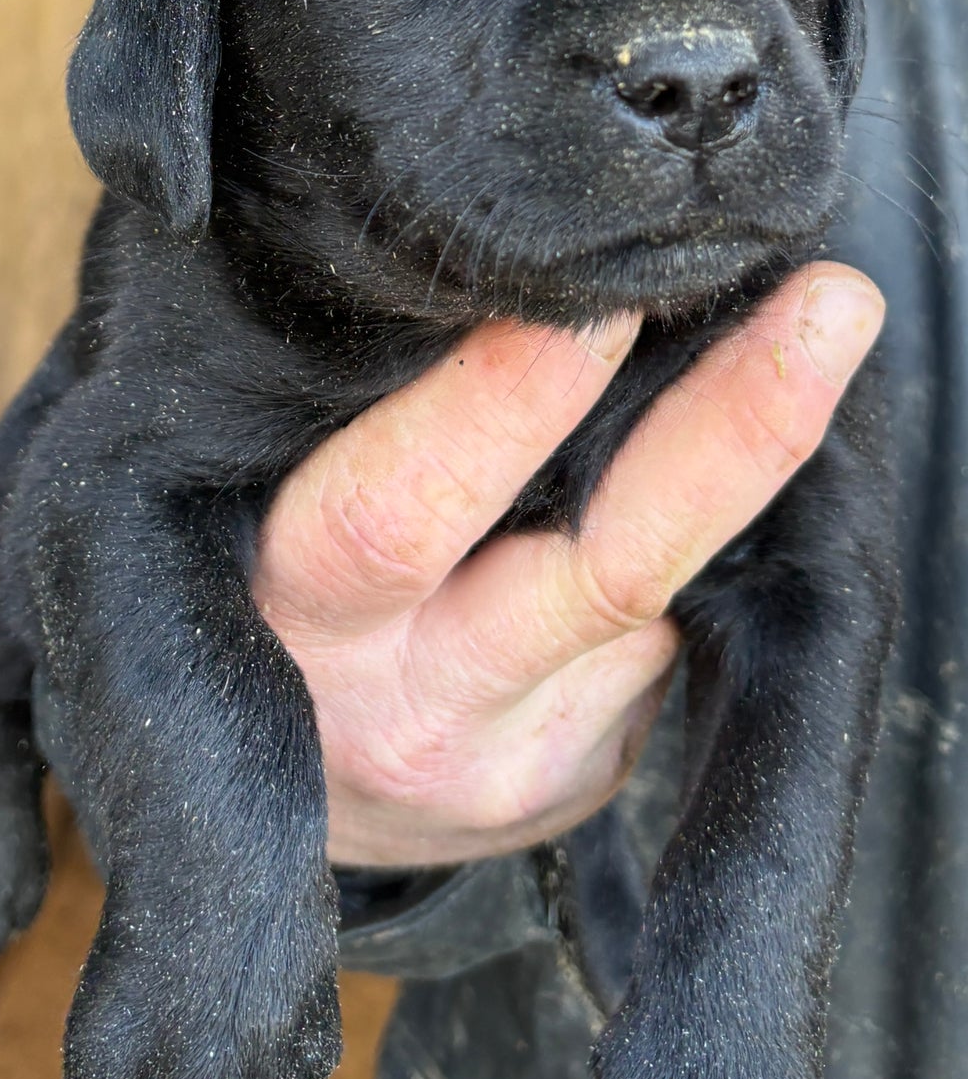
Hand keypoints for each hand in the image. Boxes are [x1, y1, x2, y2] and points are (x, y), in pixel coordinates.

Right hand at [253, 263, 884, 865]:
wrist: (259, 793)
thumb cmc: (254, 585)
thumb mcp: (248, 496)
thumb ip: (352, 416)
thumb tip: (521, 285)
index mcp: (299, 614)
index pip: (400, 509)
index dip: (509, 400)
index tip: (610, 290)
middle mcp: (408, 707)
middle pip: (598, 569)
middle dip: (727, 430)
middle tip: (828, 306)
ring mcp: (506, 761)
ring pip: (657, 596)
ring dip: (741, 460)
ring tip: (813, 330)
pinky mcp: (573, 784)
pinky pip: (657, 637)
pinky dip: (688, 542)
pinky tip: (691, 468)